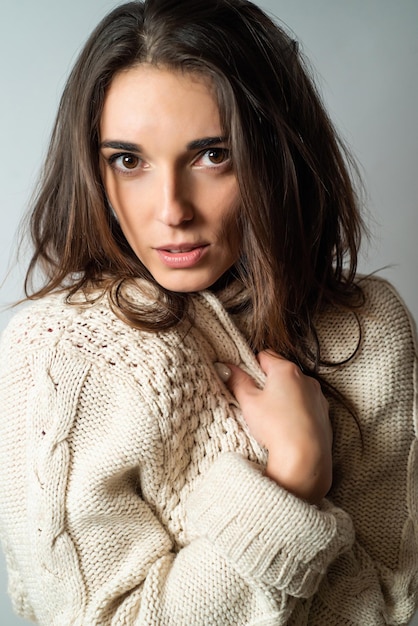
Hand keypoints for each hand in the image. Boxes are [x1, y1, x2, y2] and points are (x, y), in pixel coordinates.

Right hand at [218, 351, 332, 504]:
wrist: (305, 457)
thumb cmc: (276, 427)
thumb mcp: (249, 402)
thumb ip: (237, 381)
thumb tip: (226, 368)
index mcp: (286, 370)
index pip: (264, 355)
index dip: (251, 366)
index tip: (244, 380)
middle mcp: (306, 378)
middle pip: (280, 371)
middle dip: (266, 382)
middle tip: (254, 400)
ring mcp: (317, 396)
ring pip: (294, 388)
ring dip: (282, 395)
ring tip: (270, 415)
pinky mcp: (323, 413)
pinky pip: (305, 404)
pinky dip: (295, 409)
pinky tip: (285, 424)